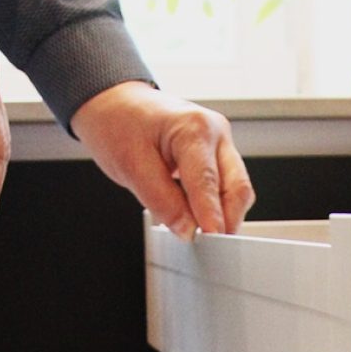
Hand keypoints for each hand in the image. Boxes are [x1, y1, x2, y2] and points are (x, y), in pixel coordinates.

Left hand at [70, 81, 254, 237]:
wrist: (113, 103)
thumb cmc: (118, 124)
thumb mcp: (130, 165)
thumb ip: (161, 200)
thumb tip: (187, 229)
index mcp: (194, 127)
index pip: (208, 182)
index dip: (211, 216)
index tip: (212, 241)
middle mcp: (215, 131)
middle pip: (236, 187)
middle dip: (227, 219)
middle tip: (211, 248)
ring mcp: (219, 141)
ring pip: (236, 188)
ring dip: (222, 213)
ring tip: (199, 233)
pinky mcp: (216, 153)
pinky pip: (225, 185)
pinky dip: (215, 204)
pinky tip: (198, 217)